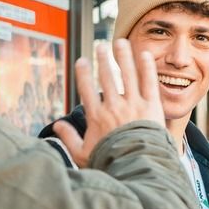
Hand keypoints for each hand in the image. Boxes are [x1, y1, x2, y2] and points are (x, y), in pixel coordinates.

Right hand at [53, 40, 166, 167]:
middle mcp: (114, 106)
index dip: (84, 73)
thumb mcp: (83, 154)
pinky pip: (149, 82)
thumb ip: (69, 138)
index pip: (87, 89)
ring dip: (123, 56)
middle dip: (103, 60)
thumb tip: (57, 125)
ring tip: (120, 42)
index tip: (82, 61)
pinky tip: (145, 54)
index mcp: (97, 116)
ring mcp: (133, 105)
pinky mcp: (152, 106)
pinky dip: (147, 67)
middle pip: (107, 77)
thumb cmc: (110, 163)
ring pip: (127, 75)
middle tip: (101, 46)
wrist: (137, 166)